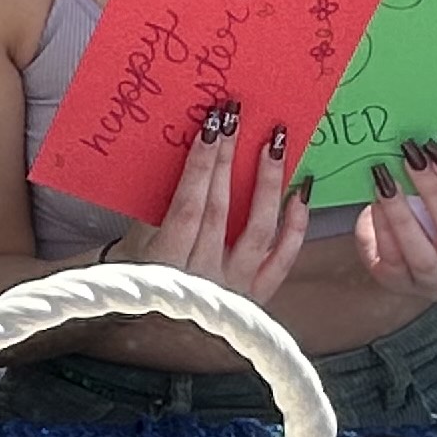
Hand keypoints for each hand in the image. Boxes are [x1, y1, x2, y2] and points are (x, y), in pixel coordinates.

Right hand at [101, 100, 308, 300]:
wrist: (148, 318)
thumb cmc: (138, 270)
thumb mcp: (136, 238)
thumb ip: (159, 205)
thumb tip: (191, 151)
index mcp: (166, 266)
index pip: (188, 206)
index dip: (201, 165)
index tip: (212, 126)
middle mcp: (203, 280)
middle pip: (221, 210)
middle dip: (229, 159)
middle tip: (239, 117)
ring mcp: (234, 290)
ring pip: (257, 230)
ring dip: (267, 183)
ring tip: (275, 144)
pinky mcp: (256, 297)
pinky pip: (282, 260)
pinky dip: (295, 226)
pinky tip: (300, 193)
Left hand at [352, 141, 436, 302]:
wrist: (429, 258)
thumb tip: (433, 152)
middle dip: (432, 192)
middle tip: (412, 159)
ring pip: (421, 254)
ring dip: (402, 213)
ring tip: (386, 180)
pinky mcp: (402, 287)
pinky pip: (391, 260)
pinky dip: (381, 229)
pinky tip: (375, 202)